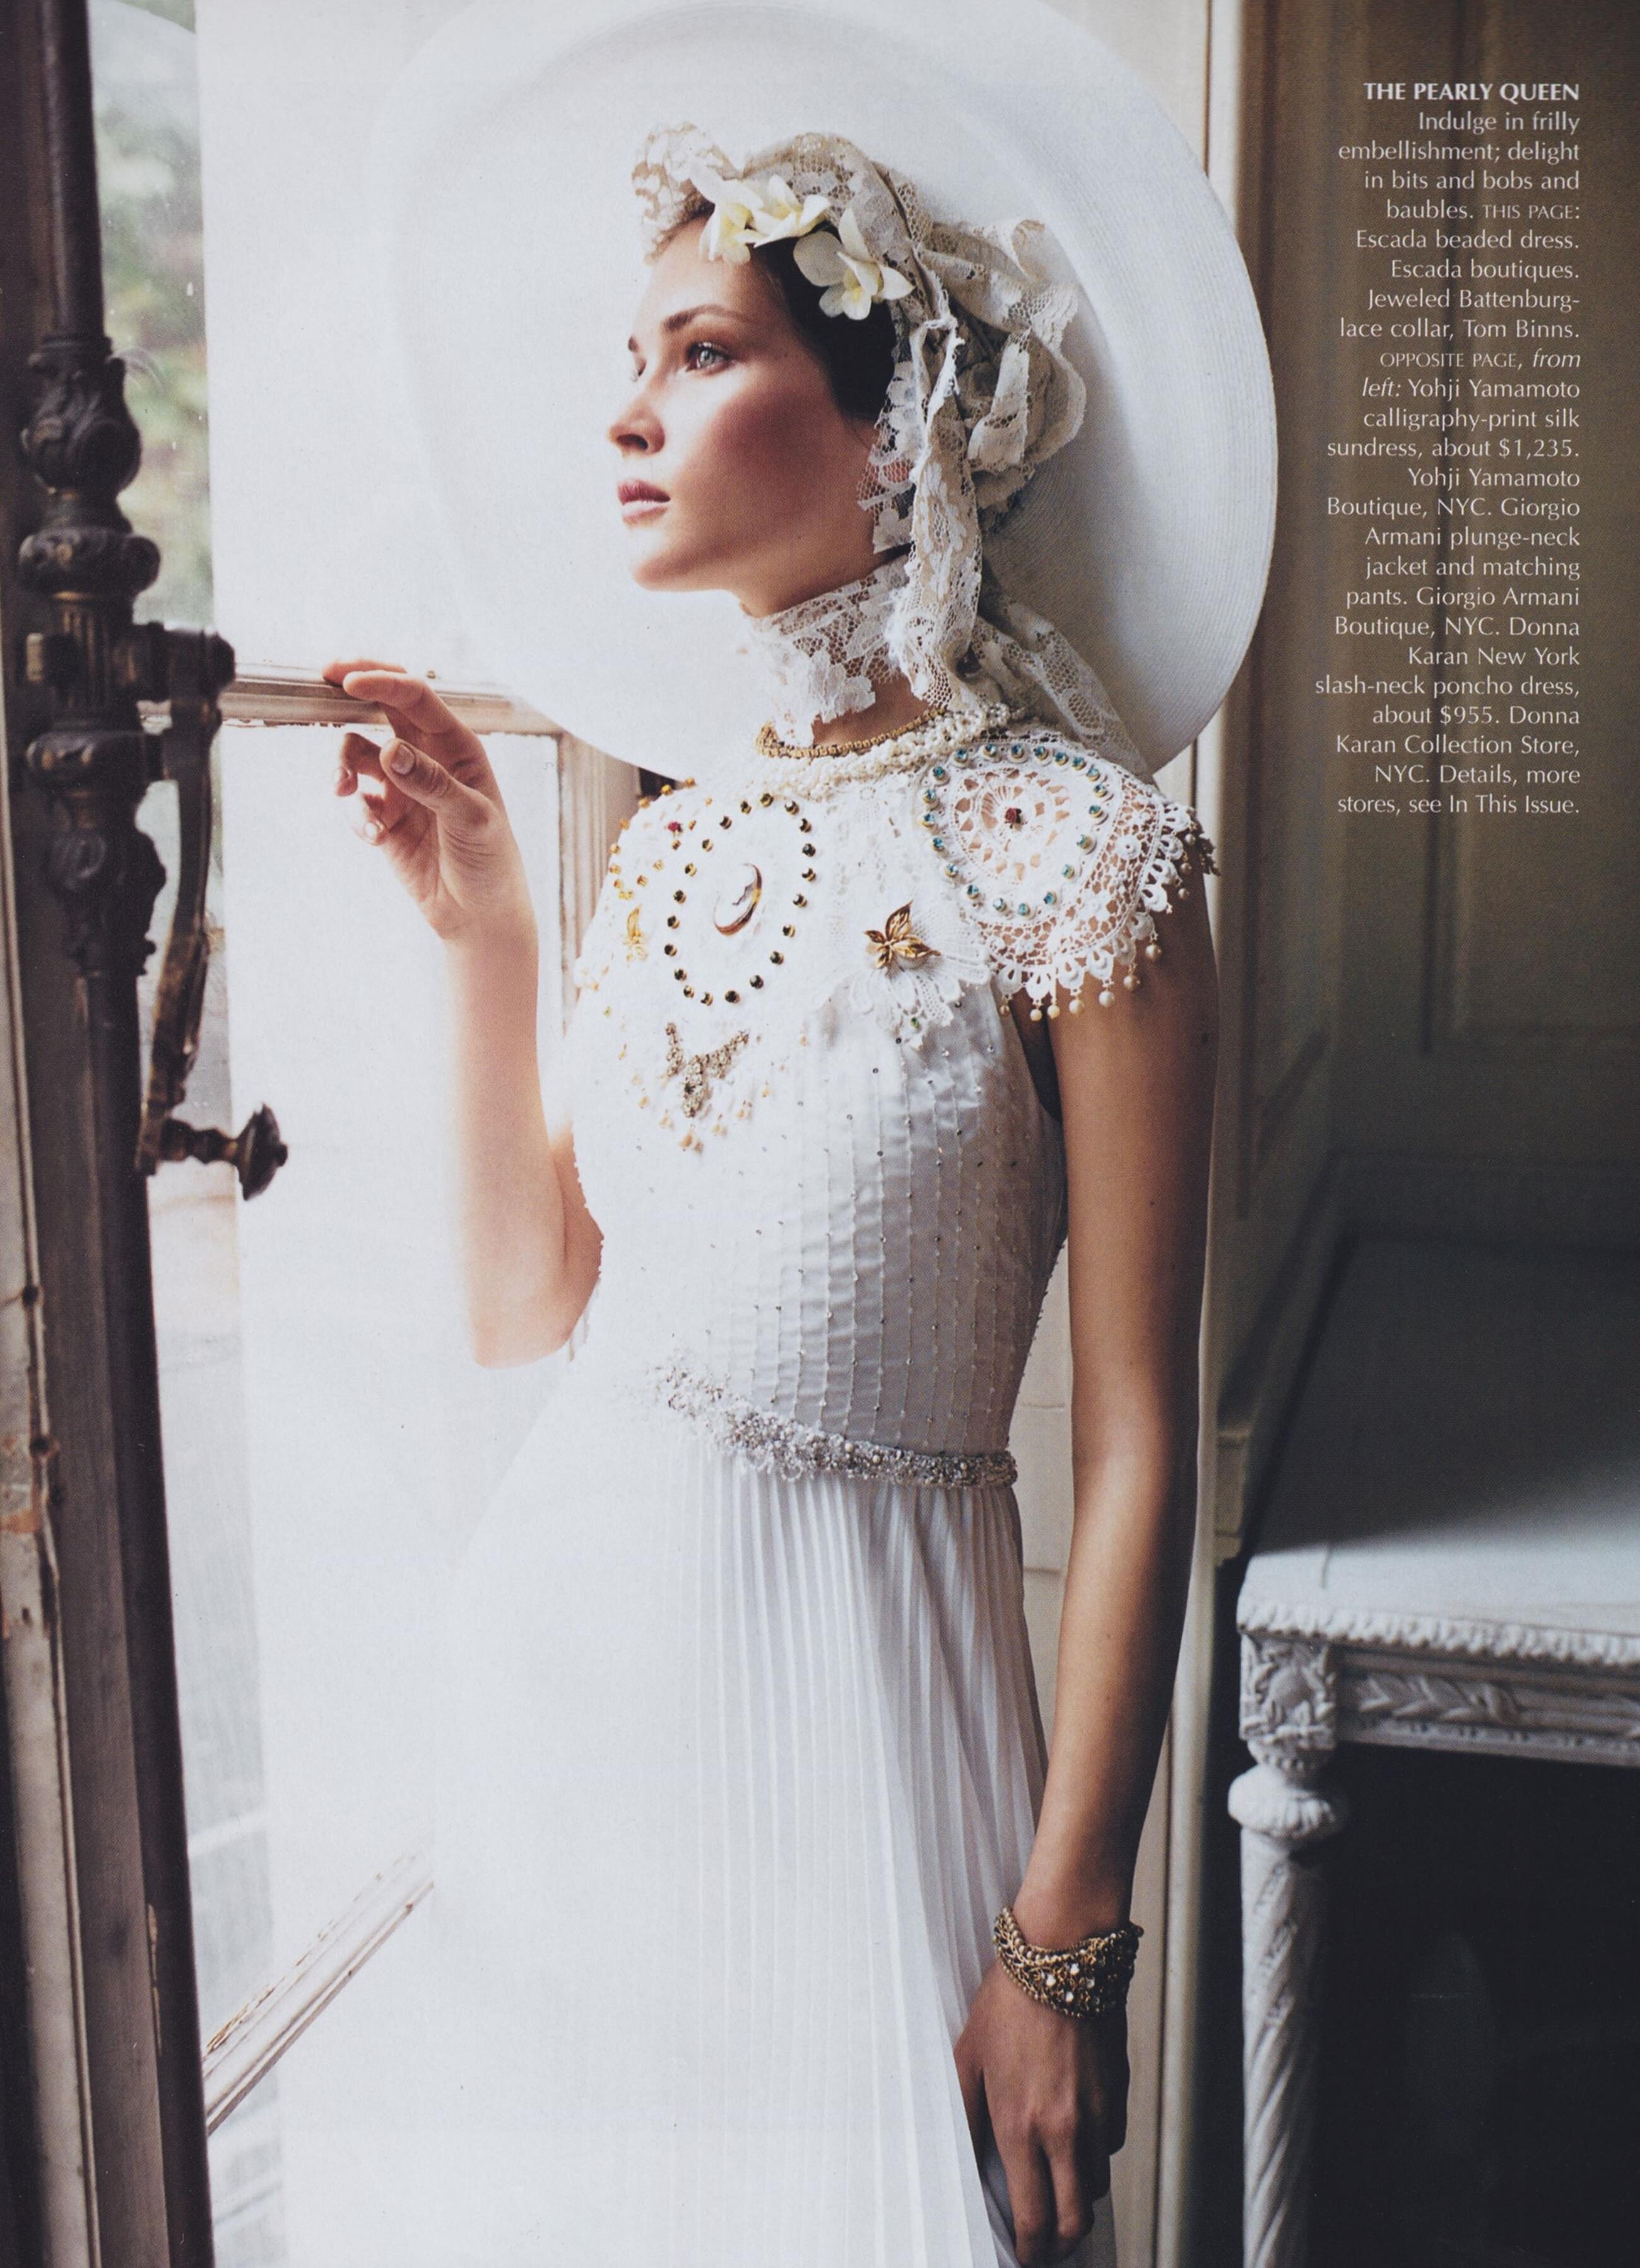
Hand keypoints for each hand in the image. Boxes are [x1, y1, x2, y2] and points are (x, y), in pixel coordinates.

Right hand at [326, 658, 533, 945]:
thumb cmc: (490, 862)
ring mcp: (402, 784)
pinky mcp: (384, 814)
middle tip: (324, 676)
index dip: (382, 681)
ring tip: (341, 790)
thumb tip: (390, 749)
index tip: (347, 681)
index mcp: (457, 747)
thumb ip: (432, 783)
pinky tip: (374, 837)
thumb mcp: (472, 821)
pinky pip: (355, 799)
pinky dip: (356, 814)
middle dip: (354, 687)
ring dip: (342, 766)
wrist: (478, 914)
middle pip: (383, 705)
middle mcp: (427, 757)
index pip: (416, 698)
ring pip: (357, 752)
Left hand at [955, 1962, 1127, 2264]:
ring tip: (1057, 2183)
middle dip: (1063, 2240)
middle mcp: (1065, 2130)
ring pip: (1098, 2182)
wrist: (1061, 1954)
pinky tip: (1077, 2130)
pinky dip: (1097, 2149)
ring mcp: (1099, 2113)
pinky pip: (1113, 2142)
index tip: (1024, 2253)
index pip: (1034, 2217)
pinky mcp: (1120, 2092)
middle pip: (1077, 2218)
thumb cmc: (1008, 2000)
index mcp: (1021, 2126)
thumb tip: (963, 2158)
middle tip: (1048, 2240)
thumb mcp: (968, 2057)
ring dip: (1079, 2192)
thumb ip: (965, 2115)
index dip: (1030, 2247)